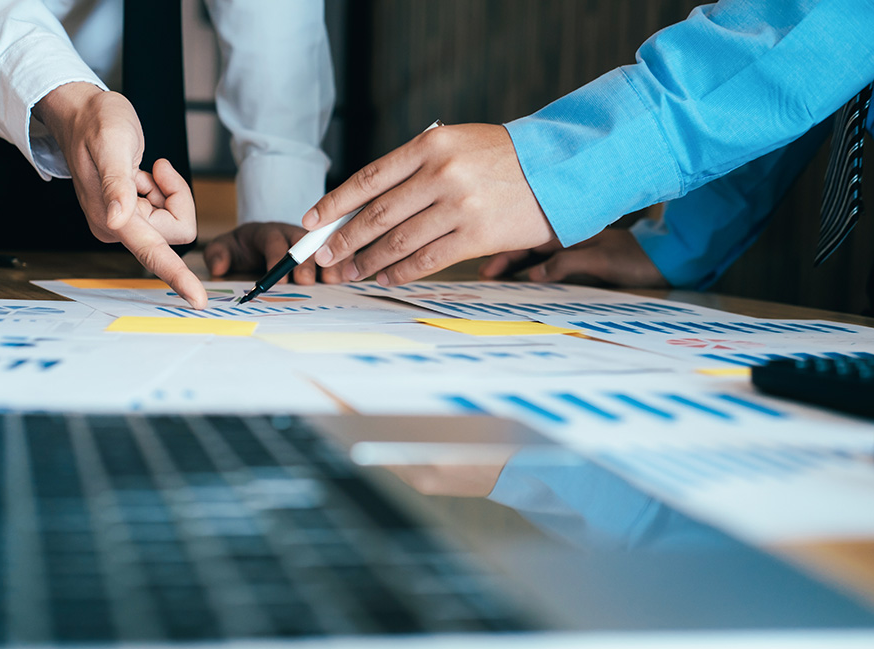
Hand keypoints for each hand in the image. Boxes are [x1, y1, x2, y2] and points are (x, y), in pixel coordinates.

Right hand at [33, 82, 206, 307]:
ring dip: (166, 192)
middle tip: (155, 168)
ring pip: (173, 222)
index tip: (198, 300)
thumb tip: (118, 221)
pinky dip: (160, 190)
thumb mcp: (112, 144)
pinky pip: (165, 212)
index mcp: (112, 219)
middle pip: (175, 231)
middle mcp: (117, 229)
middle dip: (175, 197)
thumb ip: (117, 184)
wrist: (80, 113)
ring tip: (141, 171)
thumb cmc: (95, 122)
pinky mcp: (130, 216)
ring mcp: (123, 224)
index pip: (153, 253)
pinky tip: (139, 175)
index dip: (178, 277)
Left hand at [204, 222, 352, 283]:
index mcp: (268, 232)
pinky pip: (336, 252)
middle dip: (305, 263)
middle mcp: (293, 234)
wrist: (259, 241)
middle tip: (306, 282)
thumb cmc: (244, 247)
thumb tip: (219, 267)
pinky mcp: (323, 250)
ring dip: (330, 261)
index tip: (276, 280)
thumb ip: (219, 254)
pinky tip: (348, 276)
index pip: (273, 242)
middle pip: (302, 244)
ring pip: (323, 246)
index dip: (276, 259)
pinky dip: (343, 263)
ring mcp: (311, 241)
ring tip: (334, 279)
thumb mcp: (225, 247)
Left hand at [307, 123, 554, 284]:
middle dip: (344, 238)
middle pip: (377, 213)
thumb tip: (365, 206)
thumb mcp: (456, 145)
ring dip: (368, 261)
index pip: (369, 178)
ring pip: (398, 240)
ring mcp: (460, 206)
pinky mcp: (478, 235)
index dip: (335, 202)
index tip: (312, 221)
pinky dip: (401, 271)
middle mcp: (442, 174)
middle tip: (324, 256)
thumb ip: (415, 169)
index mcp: (430, 145)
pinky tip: (386, 277)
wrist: (560, 168)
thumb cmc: (502, 158)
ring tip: (348, 273)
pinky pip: (428, 259)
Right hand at [479, 228, 669, 287]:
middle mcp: (565, 236)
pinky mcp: (577, 259)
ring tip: (492, 276)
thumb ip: (567, 263)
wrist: (664, 260)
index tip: (486, 266)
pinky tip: (520, 279)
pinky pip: (546, 263)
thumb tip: (533, 274)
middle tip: (481, 273)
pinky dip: (530, 270)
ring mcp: (570, 247)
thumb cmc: (635, 258)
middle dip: (501, 255)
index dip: (503, 250)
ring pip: (532, 253)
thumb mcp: (600, 261)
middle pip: (524, 244)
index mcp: (568, 231)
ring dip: (513, 264)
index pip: (527, 238)